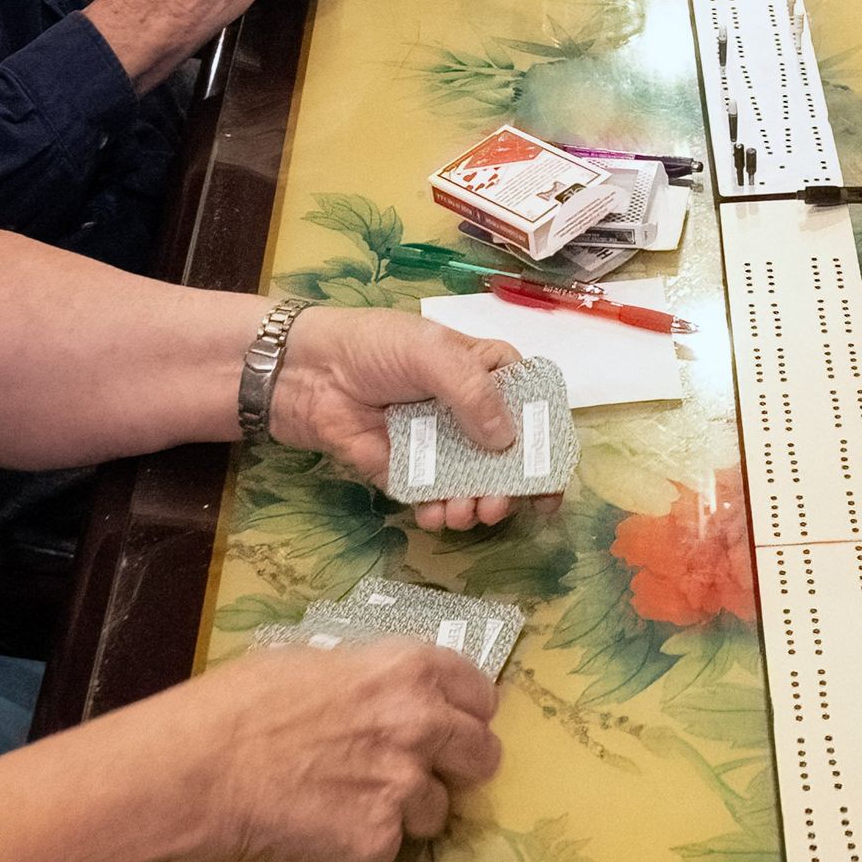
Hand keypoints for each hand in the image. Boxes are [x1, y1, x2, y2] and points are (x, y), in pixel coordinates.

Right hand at [190, 640, 501, 861]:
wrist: (199, 769)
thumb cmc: (243, 702)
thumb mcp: (319, 661)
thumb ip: (373, 678)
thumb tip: (389, 693)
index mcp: (412, 669)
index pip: (481, 693)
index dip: (465, 712)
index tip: (450, 724)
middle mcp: (424, 725)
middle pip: (482, 755)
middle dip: (456, 766)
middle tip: (417, 774)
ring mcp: (405, 788)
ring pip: (437, 812)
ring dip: (405, 813)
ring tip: (348, 805)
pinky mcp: (378, 843)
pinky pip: (388, 853)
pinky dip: (361, 849)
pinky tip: (320, 832)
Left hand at [272, 305, 535, 529]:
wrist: (308, 373)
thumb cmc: (376, 347)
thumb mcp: (433, 353)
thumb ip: (473, 392)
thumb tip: (506, 440)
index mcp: (485, 373)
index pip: (531, 406)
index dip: (547, 439)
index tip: (553, 475)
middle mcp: (469, 412)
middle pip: (508, 455)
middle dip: (512, 485)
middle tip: (500, 503)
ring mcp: (439, 444)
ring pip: (474, 481)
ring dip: (478, 502)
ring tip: (467, 512)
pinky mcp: (407, 472)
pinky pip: (433, 497)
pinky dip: (441, 511)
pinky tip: (437, 514)